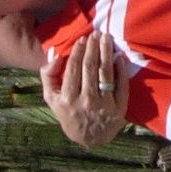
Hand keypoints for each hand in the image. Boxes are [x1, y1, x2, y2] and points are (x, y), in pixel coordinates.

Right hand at [44, 31, 130, 148]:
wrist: (89, 137)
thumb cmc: (68, 112)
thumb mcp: (51, 98)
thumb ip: (48, 76)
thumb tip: (56, 56)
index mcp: (67, 98)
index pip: (73, 69)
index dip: (79, 51)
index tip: (83, 39)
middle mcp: (86, 101)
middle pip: (91, 68)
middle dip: (93, 47)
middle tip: (96, 33)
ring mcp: (104, 105)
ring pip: (106, 73)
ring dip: (106, 53)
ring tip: (106, 38)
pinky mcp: (119, 109)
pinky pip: (122, 85)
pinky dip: (121, 69)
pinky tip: (119, 57)